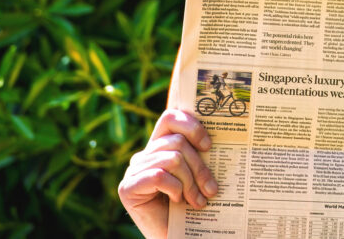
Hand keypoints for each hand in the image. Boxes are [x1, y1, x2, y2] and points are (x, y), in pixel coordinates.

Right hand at [118, 109, 218, 238]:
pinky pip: (159, 176)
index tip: (209, 145)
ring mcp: (133, 170)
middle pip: (177, 141)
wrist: (178, 237)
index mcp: (159, 146)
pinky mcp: (128, 188)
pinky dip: (174, 189)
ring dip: (190, 182)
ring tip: (198, 201)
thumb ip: (198, 153)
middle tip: (212, 189)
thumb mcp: (196, 174)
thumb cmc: (190, 207)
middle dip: (199, 166)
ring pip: (172, 159)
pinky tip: (177, 202)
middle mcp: (144, 155)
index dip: (191, 125)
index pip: (171, 117)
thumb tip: (215, 137)